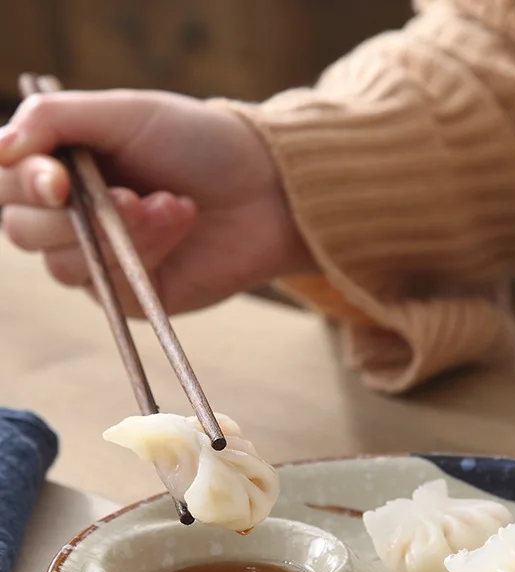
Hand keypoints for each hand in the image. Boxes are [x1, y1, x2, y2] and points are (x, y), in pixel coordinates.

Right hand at [0, 90, 311, 314]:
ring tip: (172, 205)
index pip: (7, 183)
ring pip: (63, 265)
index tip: (58, 179)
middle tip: (131, 195)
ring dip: (120, 232)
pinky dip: (144, 251)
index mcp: (63, 167)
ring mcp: (102, 260)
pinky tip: (179, 224)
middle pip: (22, 231)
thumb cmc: (200, 144)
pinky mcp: (132, 295)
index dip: (22, 183)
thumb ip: (56, 120)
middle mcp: (73, 216)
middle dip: (74, 213)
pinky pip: (109, 288)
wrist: (266, 190)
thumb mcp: (127, 112)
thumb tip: (1, 148)